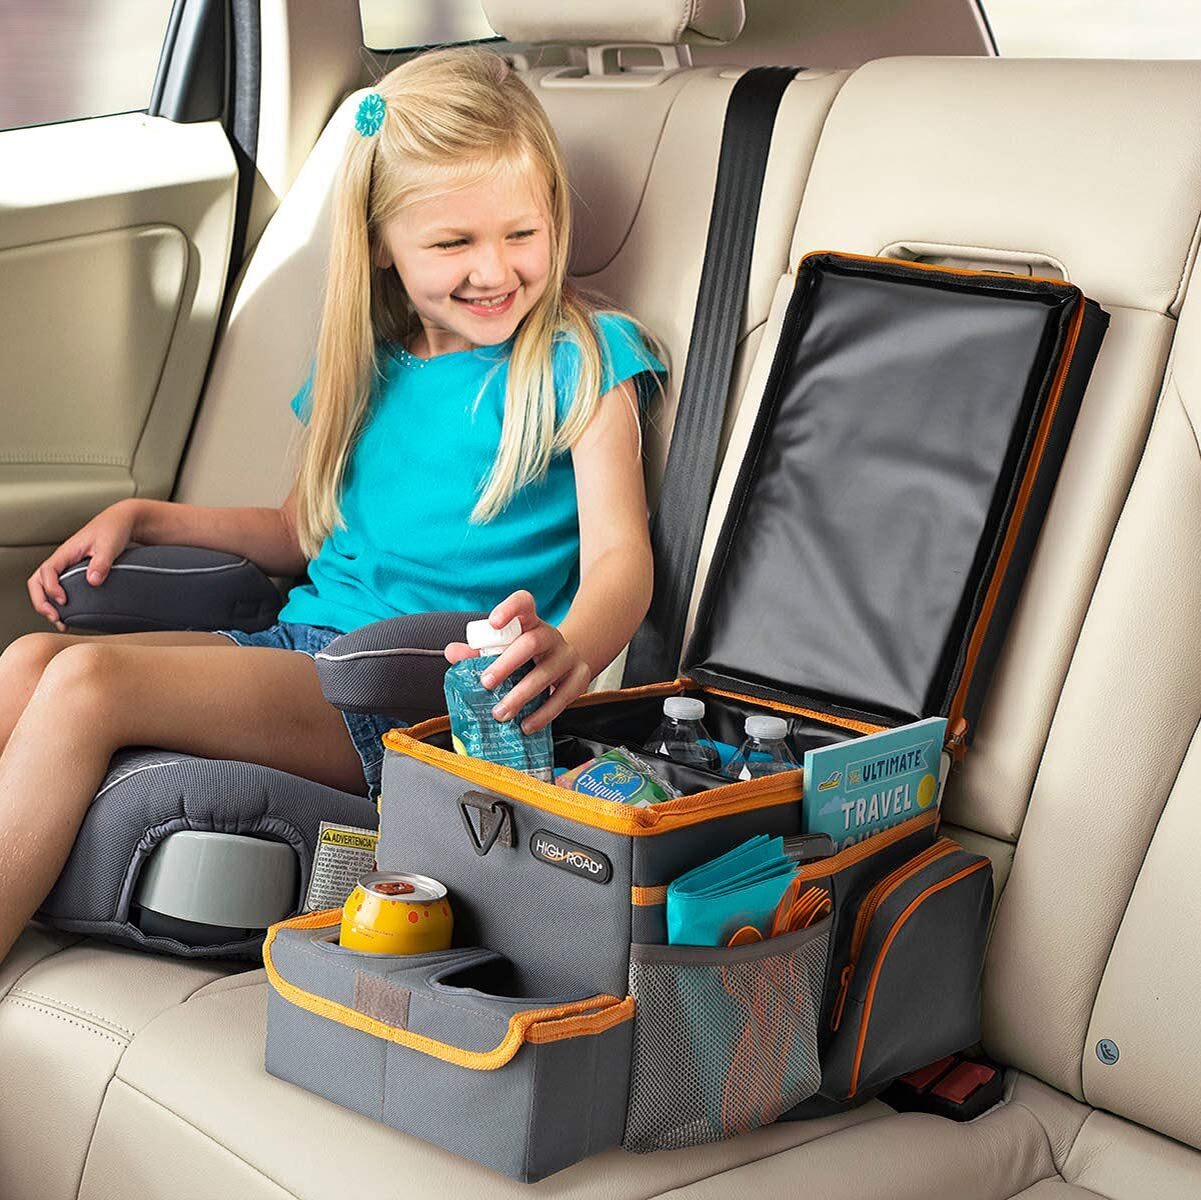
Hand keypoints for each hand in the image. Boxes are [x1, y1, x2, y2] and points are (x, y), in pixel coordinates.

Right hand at [26, 500, 138, 629]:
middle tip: (56, 618)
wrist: (120, 522)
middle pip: (37, 581)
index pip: (47, 571)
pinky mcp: (74, 571)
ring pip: (44, 586)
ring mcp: (66, 565)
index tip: (64, 602)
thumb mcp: (110, 545)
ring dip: (47, 604)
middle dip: (42, 601)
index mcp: (67, 552)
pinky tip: (70, 613)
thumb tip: (92, 581)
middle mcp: (62, 559)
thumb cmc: (113, 530)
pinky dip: (58, 601)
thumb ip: (101, 563)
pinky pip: (58, 587)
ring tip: (61, 622)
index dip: (51, 588)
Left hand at [443, 590, 591, 732]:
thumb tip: (452, 652)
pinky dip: (543, 714)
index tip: (493, 622)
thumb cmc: (526, 657)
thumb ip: (477, 651)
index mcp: (529, 622)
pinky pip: (562, 697)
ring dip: (521, 695)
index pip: (523, 603)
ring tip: (501, 713)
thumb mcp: (504, 649)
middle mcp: (550, 635)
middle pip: (531, 642)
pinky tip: (526, 725)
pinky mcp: (580, 677)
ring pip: (546, 673)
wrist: (567, 663)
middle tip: (486, 683)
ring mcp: (567, 655)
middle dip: (506, 663)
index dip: (509, 609)